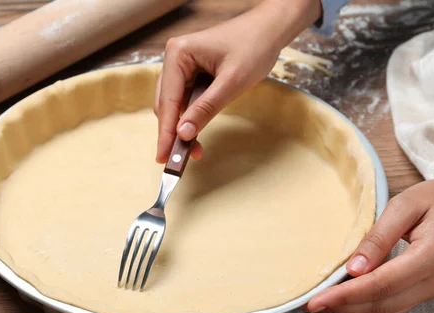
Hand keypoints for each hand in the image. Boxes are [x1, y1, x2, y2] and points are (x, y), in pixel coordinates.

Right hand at [154, 0, 321, 162]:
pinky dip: (190, 119)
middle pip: (166, 105)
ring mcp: (182, 66)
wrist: (270, 30)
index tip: (163, 156)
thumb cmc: (254, 47)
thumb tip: (184, 133)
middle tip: (177, 161)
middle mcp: (174, 59)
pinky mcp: (191, 74)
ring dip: (182, 128)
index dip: (166, 131)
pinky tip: (196, 134)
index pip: (168, 100)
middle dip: (172, 133)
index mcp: (178, 54)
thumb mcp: (232, 82)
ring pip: (175, 106)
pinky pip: (186, 101)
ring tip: (193, 150)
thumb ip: (206, 108)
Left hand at [306, 178, 433, 312]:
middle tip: (310, 305)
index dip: (346, 295)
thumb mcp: (404, 206)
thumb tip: (354, 269)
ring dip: (351, 312)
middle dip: (343, 308)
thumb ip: (379, 237)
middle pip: (382, 304)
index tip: (316, 300)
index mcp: (430, 257)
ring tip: (321, 305)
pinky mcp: (427, 290)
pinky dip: (365, 308)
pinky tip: (343, 302)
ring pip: (387, 312)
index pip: (381, 284)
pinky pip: (393, 306)